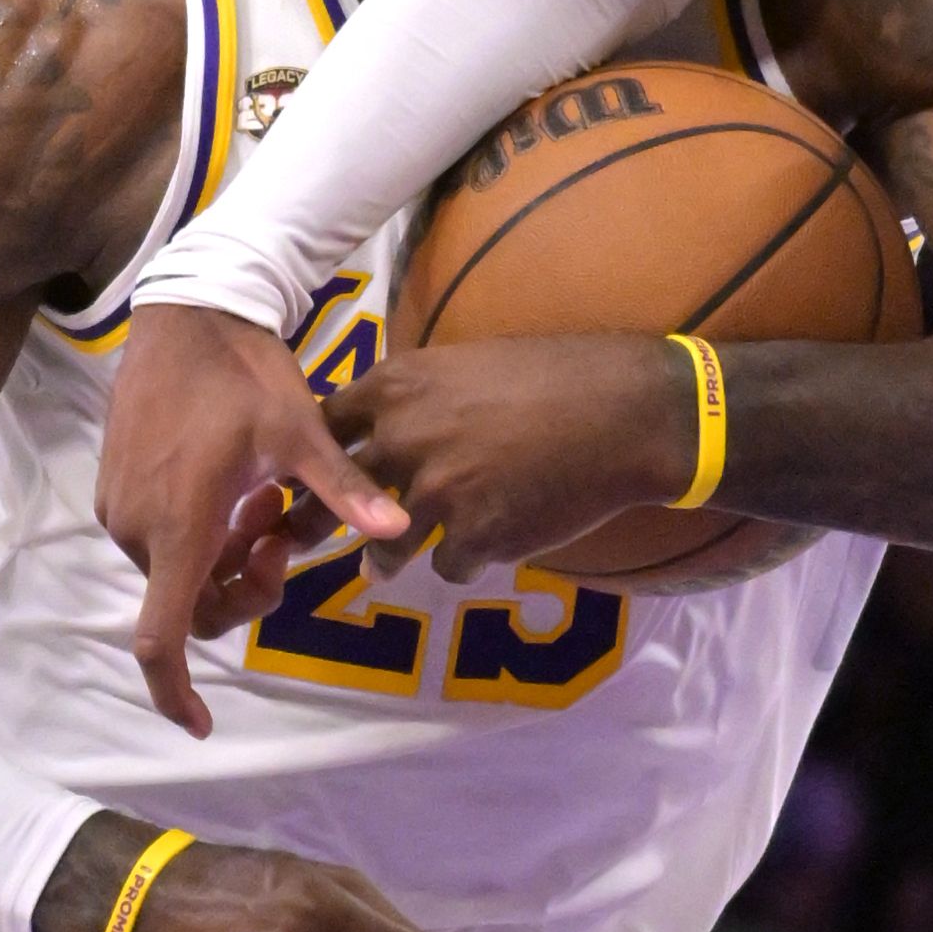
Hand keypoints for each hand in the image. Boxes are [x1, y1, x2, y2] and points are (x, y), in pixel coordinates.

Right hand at [102, 303, 411, 736]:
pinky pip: (160, 540)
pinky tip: (238, 490)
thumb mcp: (301, 433)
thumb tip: (400, 532)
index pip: (161, 639)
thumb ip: (344, 491)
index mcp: (177, 529)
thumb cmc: (244, 375)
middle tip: (286, 541)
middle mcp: (137, 529)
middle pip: (187, 605)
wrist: (187, 313)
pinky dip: (201, 537)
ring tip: (267, 504)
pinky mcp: (116, 487)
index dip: (176, 692)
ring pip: (176, 572)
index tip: (201, 725)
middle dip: (241, 592)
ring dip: (224, 560)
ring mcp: (120, 508)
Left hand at [330, 335, 695, 584]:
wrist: (623, 412)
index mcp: (396, 387)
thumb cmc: (554, 374)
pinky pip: (447, 566)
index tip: (315, 475)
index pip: (325, 427)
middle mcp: (404, 439)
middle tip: (310, 536)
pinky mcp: (475, 538)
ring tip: (382, 567)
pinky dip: (463, 560)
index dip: (317, 456)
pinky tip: (486, 544)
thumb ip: (416, 398)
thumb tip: (384, 426)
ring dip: (384, 558)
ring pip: (384, 547)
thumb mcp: (467, 364)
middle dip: (321, 520)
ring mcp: (437, 494)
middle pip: (334, 494)